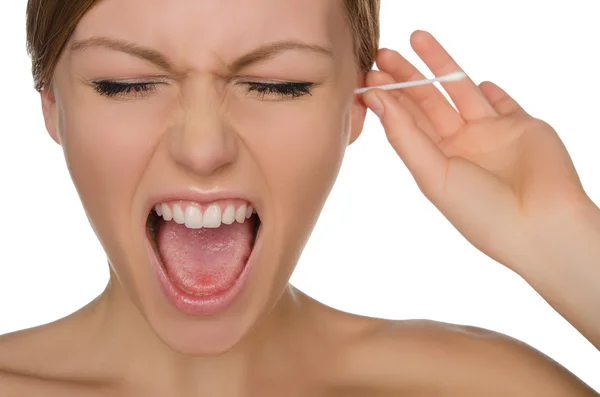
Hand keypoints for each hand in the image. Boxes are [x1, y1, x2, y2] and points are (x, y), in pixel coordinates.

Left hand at [360, 30, 595, 271]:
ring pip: (461, 90)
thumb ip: (405, 135)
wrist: (541, 225)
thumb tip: (375, 98)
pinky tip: (475, 78)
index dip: (388, 99)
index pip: (407, 123)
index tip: (368, 76)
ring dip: (440, 65)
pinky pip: (503, 102)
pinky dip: (490, 90)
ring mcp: (491, 135)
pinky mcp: (522, 127)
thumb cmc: (480, 212)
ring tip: (417, 39)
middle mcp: (460, 147)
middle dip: (406, 77)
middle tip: (383, 53)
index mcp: (436, 161)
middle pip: (428, 102)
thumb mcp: (433, 174)